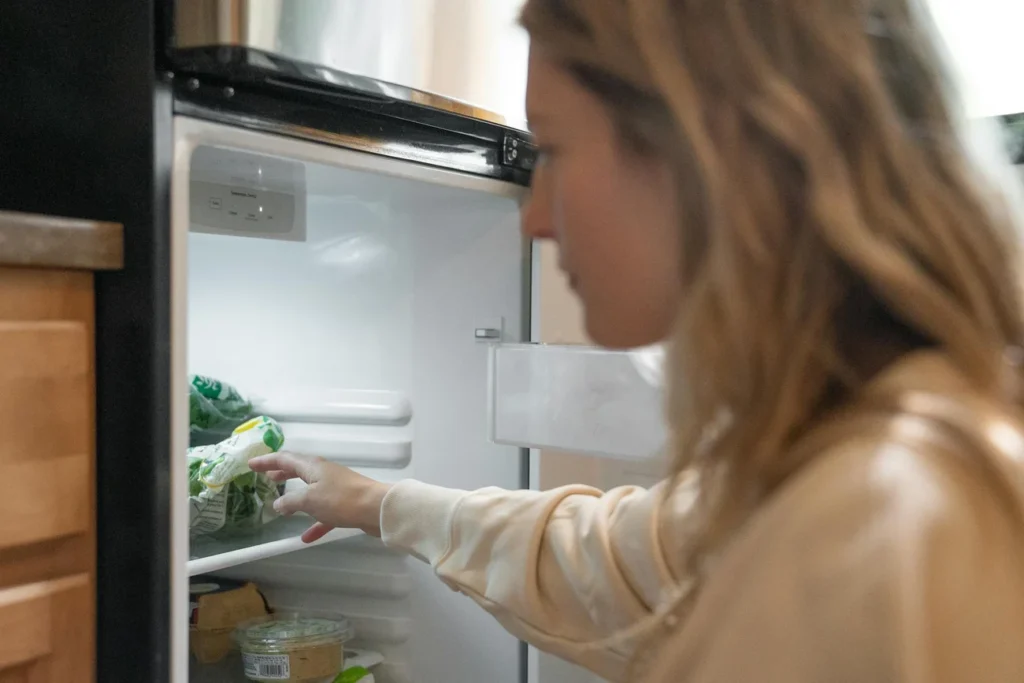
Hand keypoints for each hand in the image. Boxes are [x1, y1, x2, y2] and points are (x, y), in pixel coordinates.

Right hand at [248, 452, 391, 542]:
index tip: (251, 464)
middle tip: (266, 477)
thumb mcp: (309, 500)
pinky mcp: (345, 504)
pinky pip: (324, 512)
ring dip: (295, 497)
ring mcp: (335, 488)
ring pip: (310, 490)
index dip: (266, 461)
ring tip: (280, 505)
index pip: (284, 458)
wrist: (377, 509)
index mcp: (313, 466)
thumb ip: (290, 502)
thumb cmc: (341, 500)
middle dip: (281, 473)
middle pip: (298, 470)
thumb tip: (277, 504)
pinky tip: (306, 538)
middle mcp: (323, 473)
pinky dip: (314, 522)